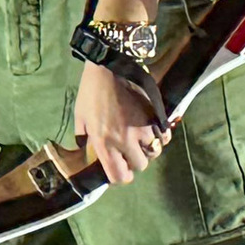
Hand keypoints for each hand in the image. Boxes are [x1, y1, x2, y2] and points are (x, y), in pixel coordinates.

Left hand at [74, 60, 167, 186]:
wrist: (110, 67)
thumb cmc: (91, 92)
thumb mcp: (80, 116)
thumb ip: (83, 137)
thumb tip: (86, 149)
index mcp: (104, 143)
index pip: (119, 176)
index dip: (120, 176)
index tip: (120, 168)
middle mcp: (125, 141)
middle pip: (140, 166)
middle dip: (135, 161)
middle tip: (130, 151)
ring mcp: (142, 130)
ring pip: (154, 152)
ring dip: (149, 149)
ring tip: (142, 139)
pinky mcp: (155, 117)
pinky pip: (165, 137)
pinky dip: (161, 136)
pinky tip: (153, 130)